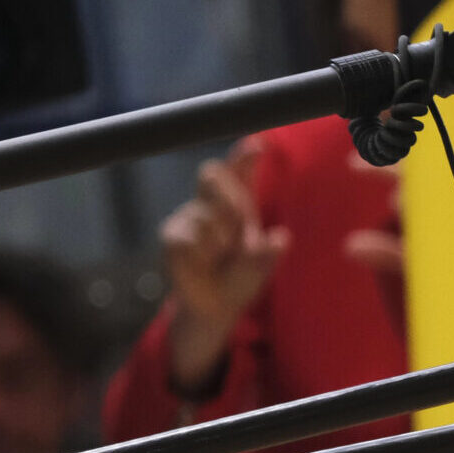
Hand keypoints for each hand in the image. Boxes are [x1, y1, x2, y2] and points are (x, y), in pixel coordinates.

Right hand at [161, 140, 289, 393]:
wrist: (217, 307)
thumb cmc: (242, 277)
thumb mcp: (262, 264)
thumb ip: (269, 249)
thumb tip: (281, 238)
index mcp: (239, 201)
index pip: (239, 170)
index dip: (245, 155)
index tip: (259, 145)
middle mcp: (211, 203)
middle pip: (211, 174)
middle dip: (227, 193)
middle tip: (241, 220)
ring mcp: (188, 217)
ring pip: (203, 213)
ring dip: (218, 236)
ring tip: (223, 255)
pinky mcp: (172, 236)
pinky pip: (186, 237)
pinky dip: (200, 252)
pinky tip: (205, 263)